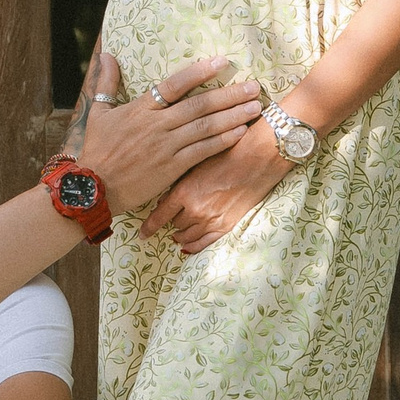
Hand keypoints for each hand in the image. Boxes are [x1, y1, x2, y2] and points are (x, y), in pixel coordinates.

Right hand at [76, 53, 262, 214]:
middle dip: (229, 94)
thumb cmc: (97, 150)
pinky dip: (222, 141)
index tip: (222, 62)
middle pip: (199, 105)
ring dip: (233, 116)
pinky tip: (240, 132)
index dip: (199, 72)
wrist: (94, 188)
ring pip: (205, 127)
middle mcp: (156, 125)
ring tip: (255, 107)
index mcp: (140, 109)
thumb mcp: (99, 114)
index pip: (174, 85)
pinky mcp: (172, 168)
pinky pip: (202, 151)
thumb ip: (106, 83)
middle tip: (254, 86)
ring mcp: (165, 147)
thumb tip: (106, 54)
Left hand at [141, 124, 287, 253]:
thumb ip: (180, 181)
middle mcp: (195, 209)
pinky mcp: (226, 226)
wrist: (257, 156)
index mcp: (184, 191)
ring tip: (178, 230)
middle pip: (174, 223)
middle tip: (172, 215)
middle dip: (171, 219)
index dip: (149, 227)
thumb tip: (166, 198)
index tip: (142, 234)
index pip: (159, 216)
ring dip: (181, 232)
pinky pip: (203, 244)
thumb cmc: (227, 152)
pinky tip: (186, 246)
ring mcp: (210, 220)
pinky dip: (192, 246)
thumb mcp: (196, 163)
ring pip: (186, 235)